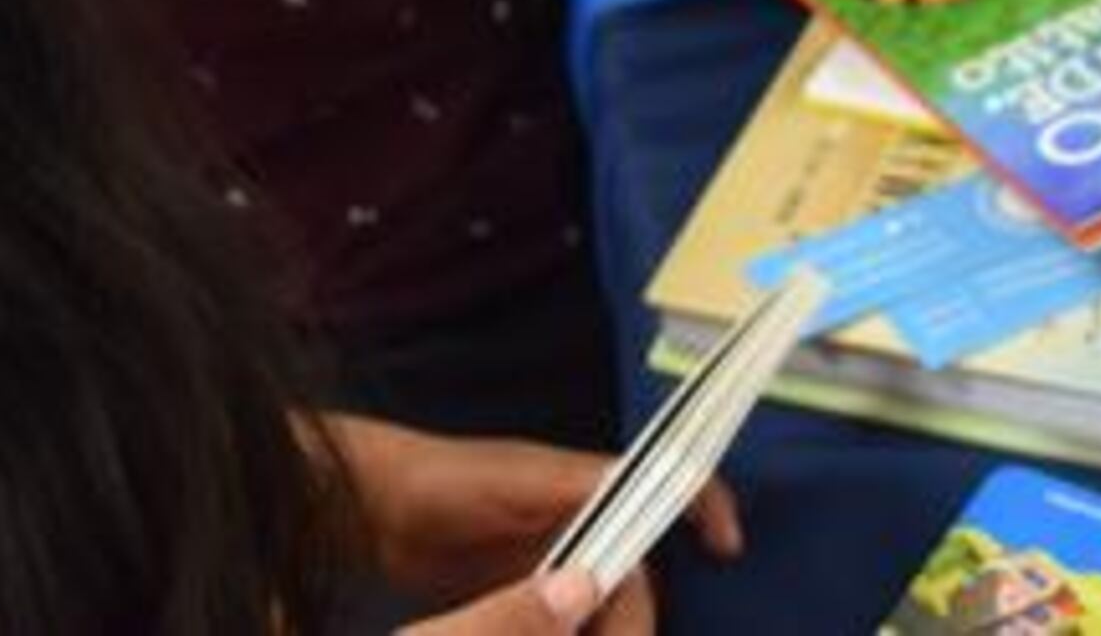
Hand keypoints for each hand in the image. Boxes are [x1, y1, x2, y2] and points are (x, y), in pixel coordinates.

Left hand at [326, 414, 741, 626]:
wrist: (371, 508)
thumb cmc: (440, 481)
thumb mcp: (513, 481)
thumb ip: (571, 499)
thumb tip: (629, 555)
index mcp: (580, 482)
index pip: (663, 484)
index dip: (704, 506)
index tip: (728, 548)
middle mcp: (574, 520)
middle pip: (635, 571)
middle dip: (634, 611)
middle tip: (607, 634)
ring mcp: (546, 560)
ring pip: (603, 602)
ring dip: (605, 627)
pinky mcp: (518, 595)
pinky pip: (565, 620)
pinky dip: (576, 632)